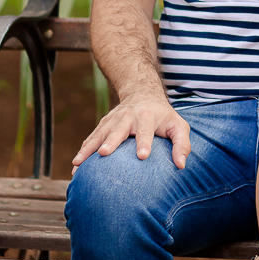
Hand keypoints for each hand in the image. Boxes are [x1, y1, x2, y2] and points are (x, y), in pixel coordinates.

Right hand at [72, 94, 190, 170]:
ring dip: (89, 148)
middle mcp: (128, 117)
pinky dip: (83, 149)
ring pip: (99, 134)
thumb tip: (181, 165)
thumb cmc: (163, 116)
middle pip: (118, 130)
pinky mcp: (103, 124)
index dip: (144, 142)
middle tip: (104, 153)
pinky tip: (76, 164)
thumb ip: (182, 144)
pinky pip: (92, 137)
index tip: (142, 155)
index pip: (146, 131)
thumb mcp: (178, 126)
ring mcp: (113, 120)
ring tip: (78, 163)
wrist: (142, 94)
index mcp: (147, 117)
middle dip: (111, 141)